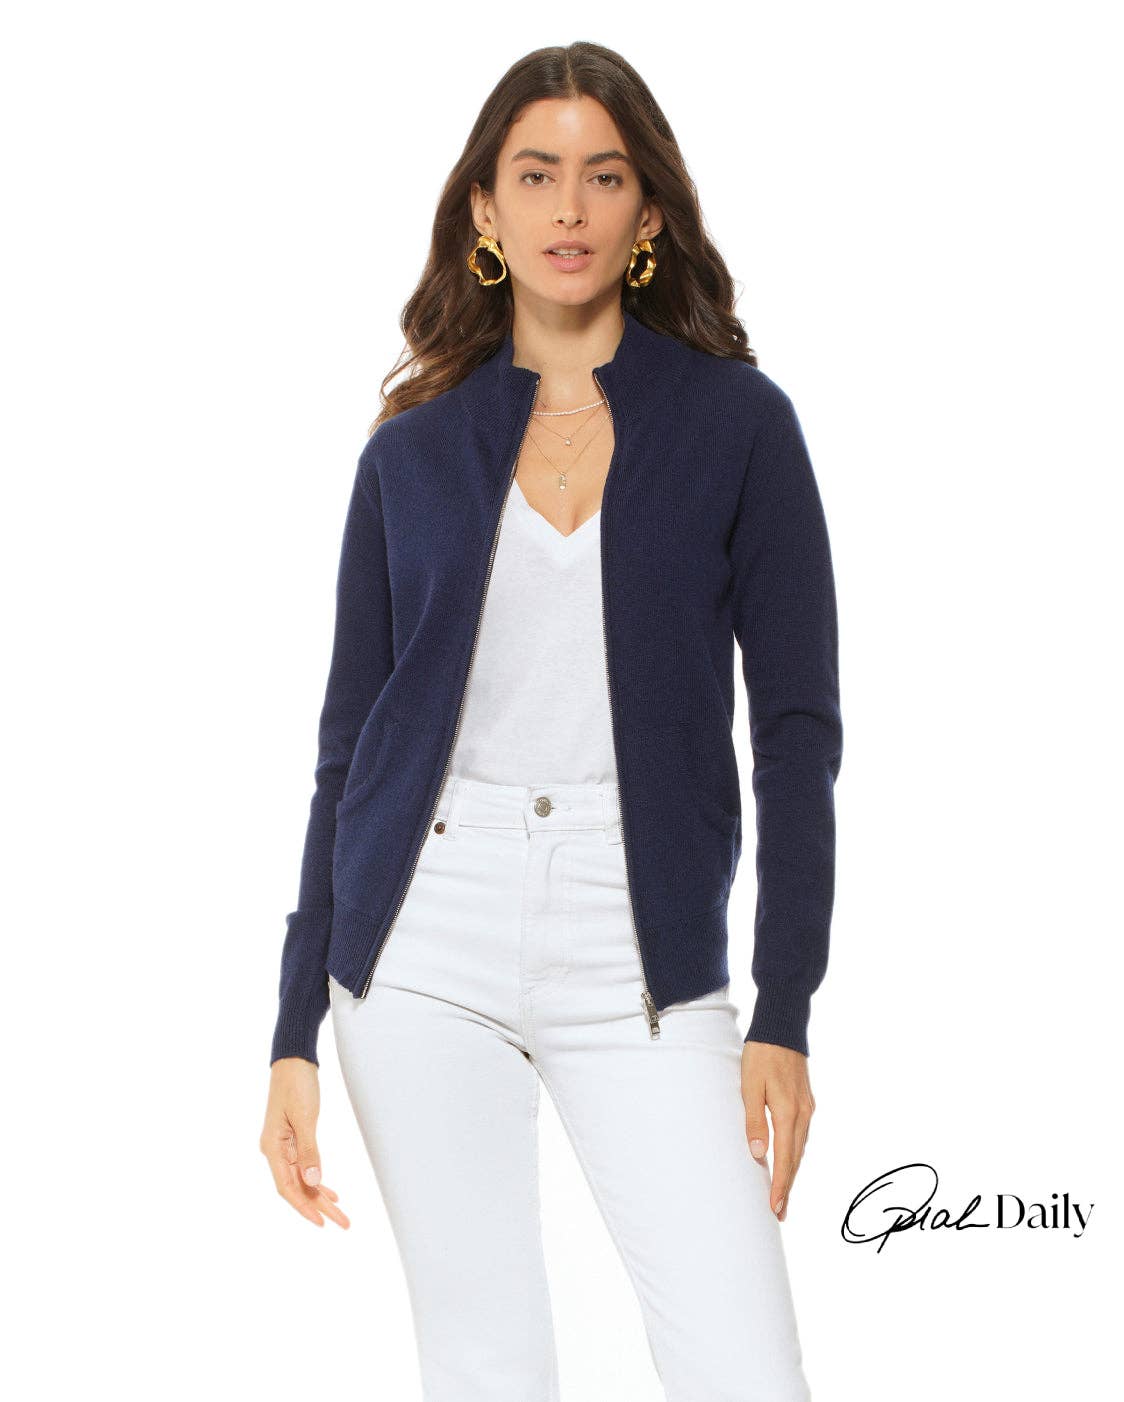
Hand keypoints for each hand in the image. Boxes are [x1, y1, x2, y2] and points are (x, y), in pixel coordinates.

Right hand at [260, 1058, 350, 1228]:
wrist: (294, 1059)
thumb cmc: (296, 1084)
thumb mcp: (305, 1117)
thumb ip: (309, 1150)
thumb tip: (314, 1182)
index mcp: (272, 1148)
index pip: (287, 1187)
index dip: (304, 1207)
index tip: (321, 1222)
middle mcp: (275, 1151)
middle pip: (297, 1187)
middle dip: (319, 1207)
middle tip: (343, 1224)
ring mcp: (284, 1146)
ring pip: (303, 1179)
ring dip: (321, 1196)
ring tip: (341, 1214)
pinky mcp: (294, 1138)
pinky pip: (305, 1166)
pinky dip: (318, 1179)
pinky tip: (330, 1192)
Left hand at [740, 1041, 814, 1221]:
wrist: (782, 1028)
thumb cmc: (761, 1055)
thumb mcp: (749, 1086)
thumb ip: (753, 1120)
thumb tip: (758, 1154)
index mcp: (788, 1113)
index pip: (785, 1159)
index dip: (781, 1186)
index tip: (775, 1208)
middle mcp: (803, 1114)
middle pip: (796, 1159)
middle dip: (788, 1187)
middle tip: (779, 1213)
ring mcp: (807, 1108)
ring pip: (800, 1148)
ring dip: (792, 1172)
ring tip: (783, 1193)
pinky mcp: (806, 1102)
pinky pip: (801, 1136)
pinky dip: (795, 1153)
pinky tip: (789, 1159)